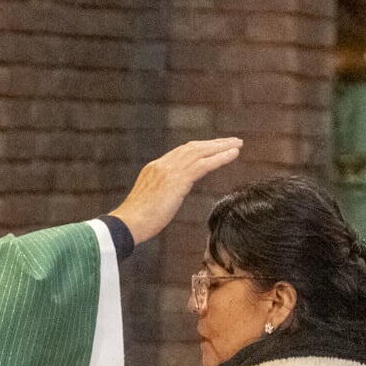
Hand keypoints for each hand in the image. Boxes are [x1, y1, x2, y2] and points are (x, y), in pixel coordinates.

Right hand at [109, 138, 242, 244]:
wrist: (128, 224)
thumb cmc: (136, 222)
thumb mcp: (148, 203)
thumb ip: (160, 195)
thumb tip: (168, 199)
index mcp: (154, 169)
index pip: (181, 153)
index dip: (199, 149)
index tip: (213, 148)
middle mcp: (162, 165)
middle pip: (192, 147)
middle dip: (213, 143)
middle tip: (231, 141)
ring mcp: (170, 170)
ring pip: (201, 152)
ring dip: (221, 147)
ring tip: (237, 145)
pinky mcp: (178, 179)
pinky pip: (204, 164)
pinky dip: (221, 157)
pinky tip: (233, 154)